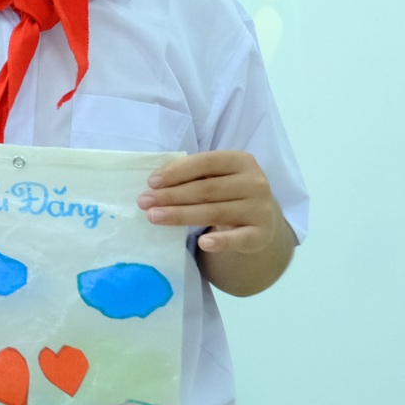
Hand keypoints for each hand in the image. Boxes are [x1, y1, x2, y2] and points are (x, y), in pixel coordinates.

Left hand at [138, 150, 282, 253]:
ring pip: (214, 212)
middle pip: (206, 189)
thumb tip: (155, 185)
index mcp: (241, 161)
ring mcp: (260, 209)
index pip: (206, 162)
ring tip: (153, 217)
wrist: (260, 221)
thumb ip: (192, 176)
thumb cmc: (227, 193)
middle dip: (171, 196)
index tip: (151, 183)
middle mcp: (255, 183)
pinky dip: (221, 241)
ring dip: (180, 215)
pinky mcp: (261, 234)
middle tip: (143, 202)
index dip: (177, 171)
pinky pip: (238, 238)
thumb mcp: (216, 178)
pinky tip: (202, 243)